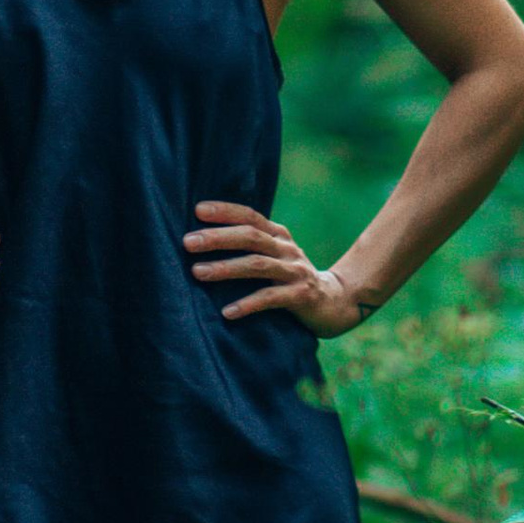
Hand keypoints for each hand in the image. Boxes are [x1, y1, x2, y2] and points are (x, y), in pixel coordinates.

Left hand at [185, 201, 366, 333]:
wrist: (335, 302)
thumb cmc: (291, 278)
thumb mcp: (275, 256)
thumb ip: (250, 245)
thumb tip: (203, 239)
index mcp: (278, 236)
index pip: (250, 216)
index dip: (225, 211)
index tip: (197, 210)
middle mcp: (287, 249)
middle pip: (251, 236)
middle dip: (218, 238)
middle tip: (188, 242)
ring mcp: (295, 272)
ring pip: (258, 265)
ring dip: (226, 268)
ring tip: (197, 272)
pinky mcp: (302, 296)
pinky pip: (271, 298)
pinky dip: (248, 304)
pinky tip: (227, 312)